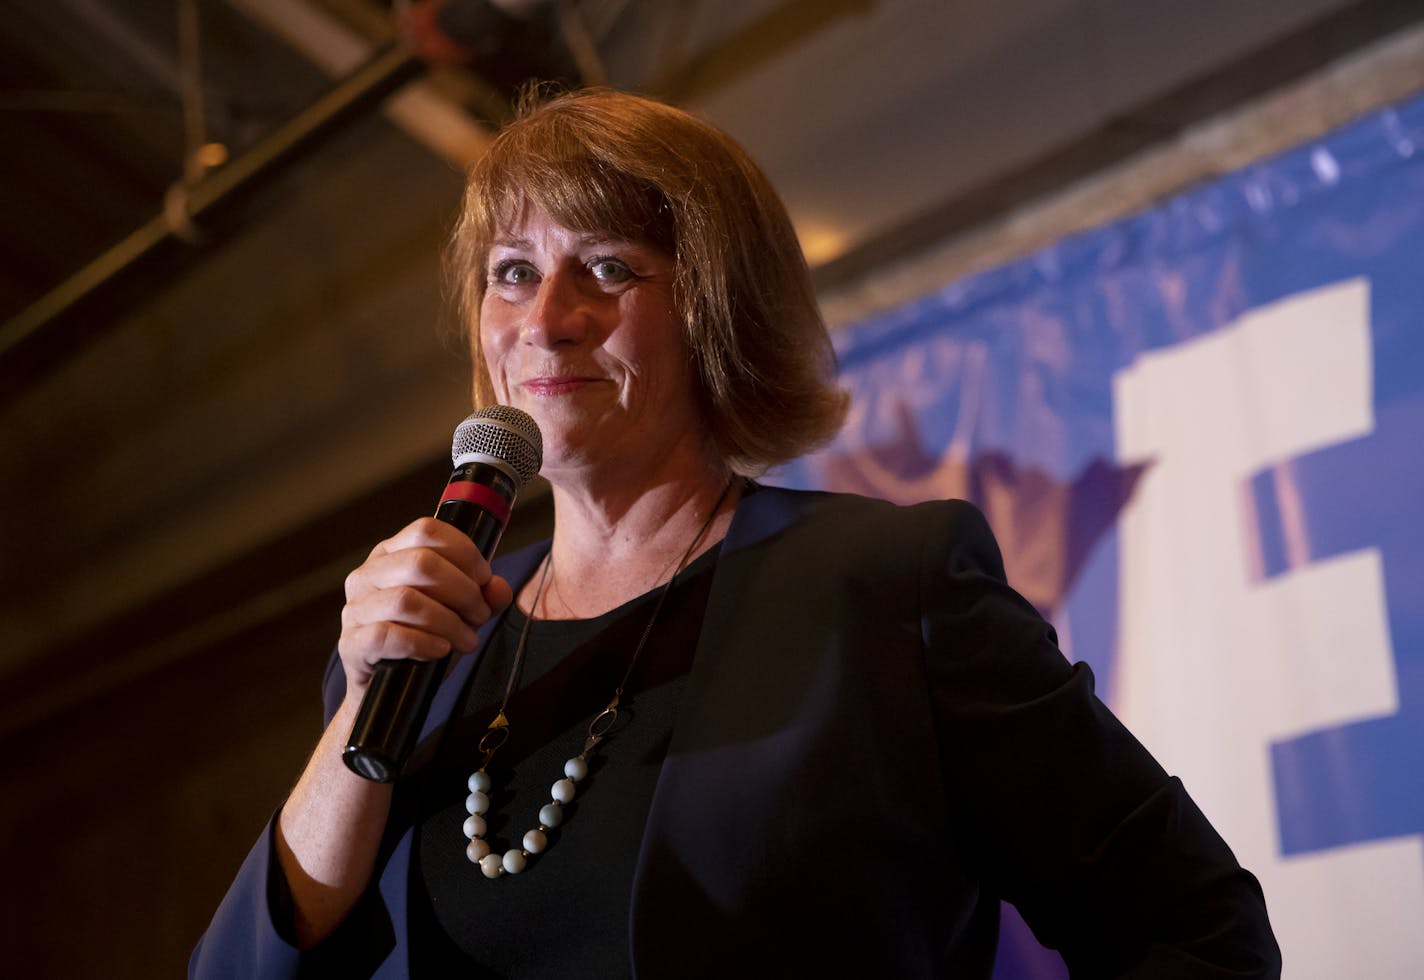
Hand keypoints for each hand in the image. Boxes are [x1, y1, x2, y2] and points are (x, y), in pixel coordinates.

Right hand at [337, 517, 512, 695]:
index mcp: (392, 554)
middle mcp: (368, 574)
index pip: (426, 530)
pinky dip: (422, 643)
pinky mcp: (352, 643)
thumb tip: (498, 588)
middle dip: (463, 590)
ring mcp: (356, 608)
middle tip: (480, 614)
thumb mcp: (459, 611)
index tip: (484, 578)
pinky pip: (387, 635)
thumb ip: (483, 596)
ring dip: (449, 621)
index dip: (464, 551)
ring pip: (406, 600)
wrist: (390, 688)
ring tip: (467, 639)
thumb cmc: (424, 638)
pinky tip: (441, 650)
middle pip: (421, 563)